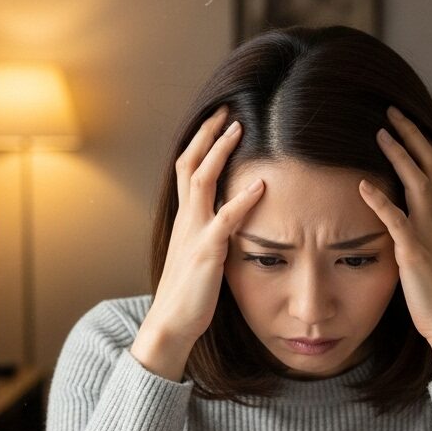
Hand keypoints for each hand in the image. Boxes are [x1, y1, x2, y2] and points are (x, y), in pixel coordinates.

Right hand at [141, 106, 264, 349]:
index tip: (218, 120)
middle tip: (226, 109)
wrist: (171, 322)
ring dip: (220, 152)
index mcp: (184, 219)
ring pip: (201, 180)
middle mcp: (186, 219)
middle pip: (190, 163)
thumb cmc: (189, 293)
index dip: (202, 142)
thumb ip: (212, 233)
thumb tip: (232, 221)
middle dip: (208, 134)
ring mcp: (194, 233)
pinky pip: (224, 220)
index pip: (188, 169)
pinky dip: (242, 201)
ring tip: (239, 128)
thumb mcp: (201, 254)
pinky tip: (260, 187)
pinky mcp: (207, 252)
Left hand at [359, 106, 431, 380]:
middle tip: (392, 112)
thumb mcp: (427, 259)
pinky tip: (363, 186)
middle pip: (431, 165)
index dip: (421, 145)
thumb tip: (399, 226)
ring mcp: (428, 235)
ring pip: (418, 183)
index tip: (404, 124)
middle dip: (413, 136)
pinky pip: (397, 221)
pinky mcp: (415, 254)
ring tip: (381, 133)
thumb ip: (416, 237)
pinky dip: (380, 201)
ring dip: (400, 155)